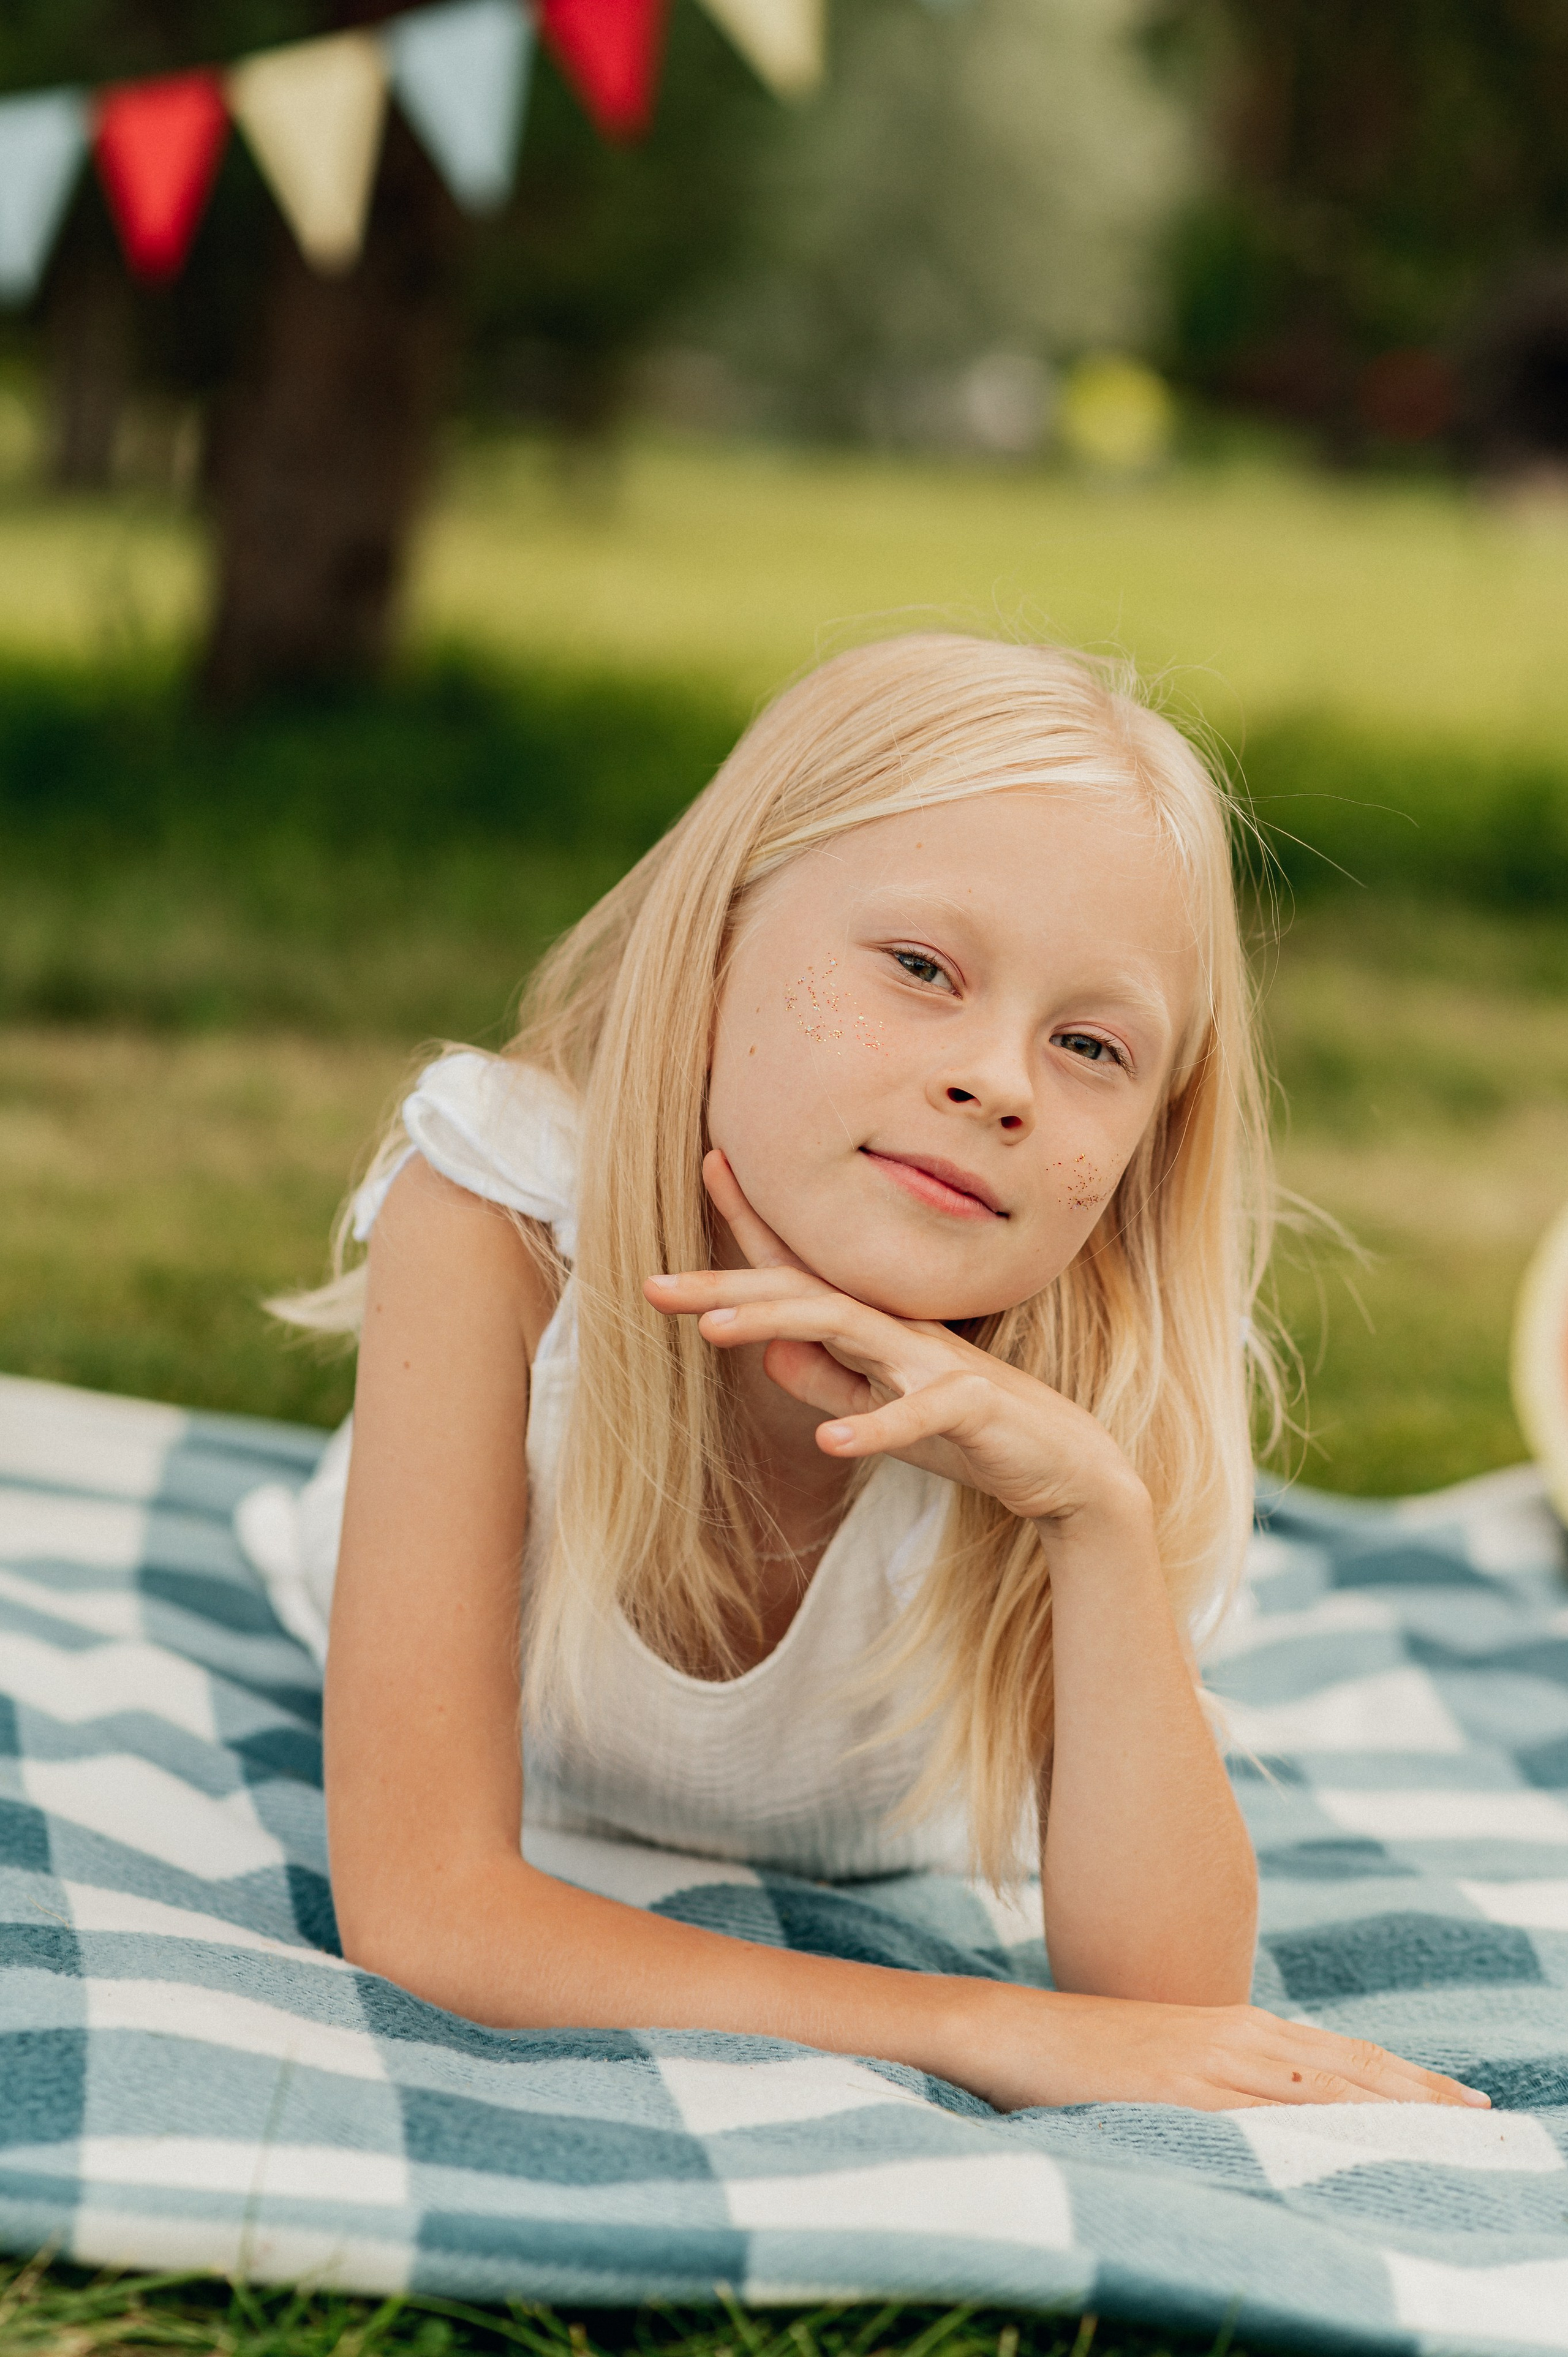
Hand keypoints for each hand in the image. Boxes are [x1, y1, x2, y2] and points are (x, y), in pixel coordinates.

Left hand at [644, 1150, 1141, 1529]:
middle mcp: (898, 1330)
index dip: (751, 1221)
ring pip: (847, 1328)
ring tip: (712, 1330)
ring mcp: (936, 1363)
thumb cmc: (971, 1436)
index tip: (706, 1164)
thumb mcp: (881, 1413)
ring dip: (776, 1325)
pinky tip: (830, 1443)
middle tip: (651, 1286)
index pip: (801, 1269)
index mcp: (875, 1327)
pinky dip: (875, 1425)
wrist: (1068, 1469)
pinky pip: (919, 1412)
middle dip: (725, 1286)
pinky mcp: (973, 1407)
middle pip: (801, 1292)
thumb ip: (828, 1383)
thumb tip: (768, 1357)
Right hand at [961, 1983, 1490, 2112]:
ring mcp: (1209, 2061)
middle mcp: (1233, 2035)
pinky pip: (1262, 2112)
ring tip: (1445, 2124)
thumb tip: (1268, 2102)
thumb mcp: (1166, 2056)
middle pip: (1345, 2066)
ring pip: (1319, 2086)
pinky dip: (1316, 2121)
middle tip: (1479, 2112)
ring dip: (1386, 2106)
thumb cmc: (1084, 2048)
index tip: (1454, 2096)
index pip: (1337, 2053)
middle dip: (1416, 2090)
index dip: (1400, 2075)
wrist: (1011, 2031)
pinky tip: (1353, 2135)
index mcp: (1232, 2024)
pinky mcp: (1179, 2089)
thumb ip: (1219, 2073)